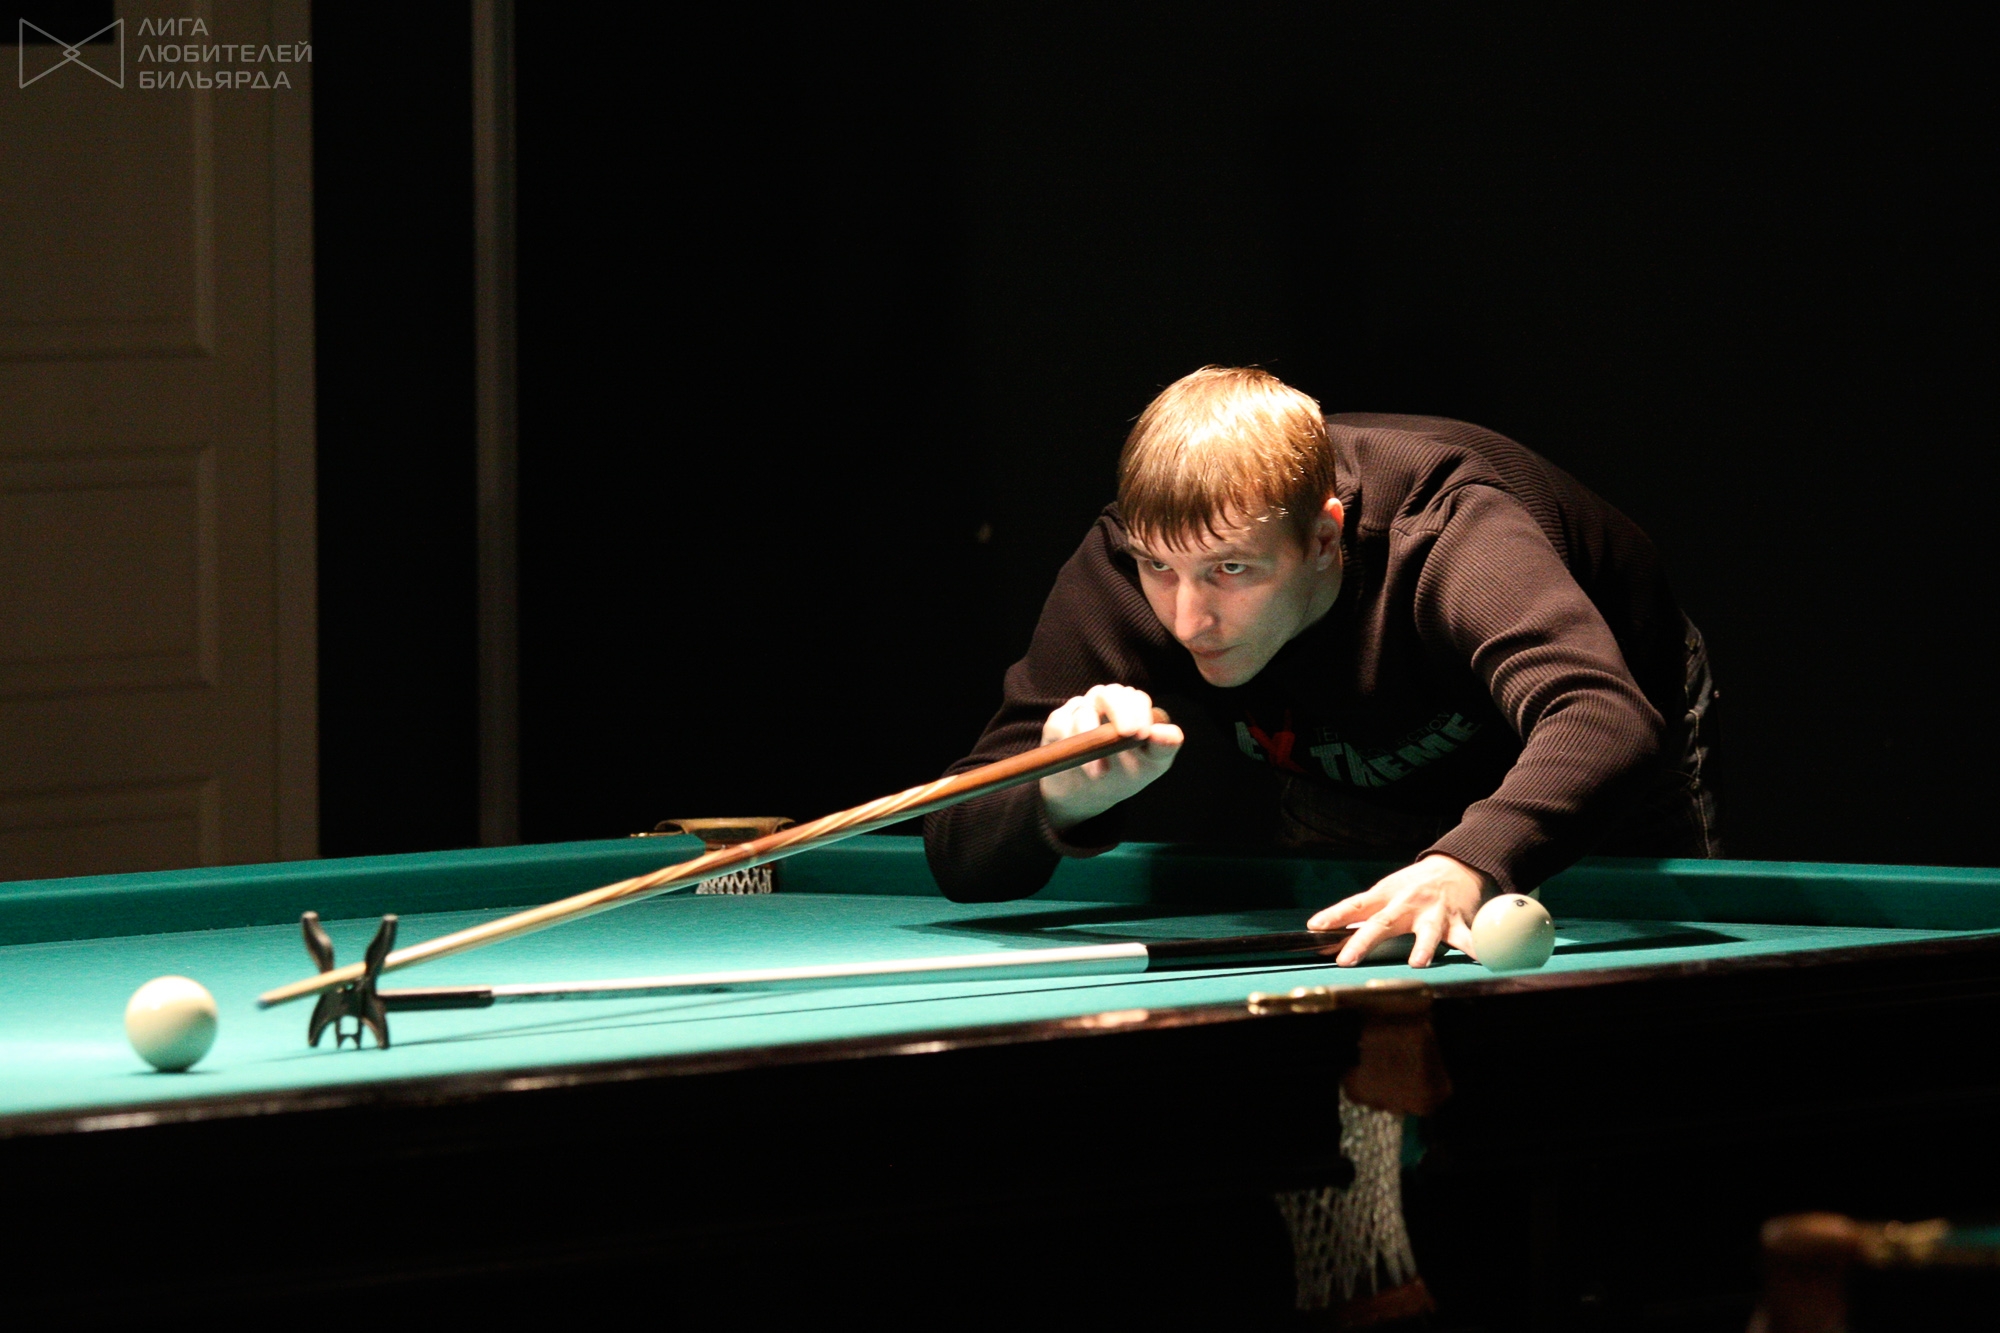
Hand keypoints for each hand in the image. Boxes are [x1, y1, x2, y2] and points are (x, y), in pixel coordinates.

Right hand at [1038, 684, 1184, 830]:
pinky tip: (1077, 760)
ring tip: (1101, 771)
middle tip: (1128, 734)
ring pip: (1083, 710)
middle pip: (1109, 693)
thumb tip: (1166, 733)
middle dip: (1119, 711)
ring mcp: (1079, 711)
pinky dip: (1068, 739)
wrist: (1088, 795)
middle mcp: (1103, 703)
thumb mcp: (1151, 764)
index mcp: (1129, 708)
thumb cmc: (1124, 773)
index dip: (1139, 713)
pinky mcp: (1057, 725)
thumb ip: (1164, 747)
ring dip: (1092, 736)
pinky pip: (1060, 723)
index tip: (1142, 735)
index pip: (1135, 699)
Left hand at [1307, 854, 1491, 966]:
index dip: (1334, 915)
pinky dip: (1474, 949)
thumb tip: (1326, 930)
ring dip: (1423, 947)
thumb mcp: (1387, 891)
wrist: (1458, 865)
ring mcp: (1433, 912)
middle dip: (1363, 942)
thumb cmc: (1414, 885)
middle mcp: (1407, 903)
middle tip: (1346, 960)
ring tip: (1417, 963)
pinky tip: (1479, 960)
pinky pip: (1467, 937)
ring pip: (1428, 931)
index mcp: (1386, 895)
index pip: (1355, 905)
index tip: (1315, 927)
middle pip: (1382, 923)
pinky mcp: (1458, 921)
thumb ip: (1363, 912)